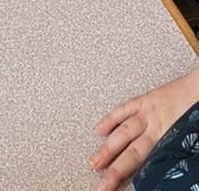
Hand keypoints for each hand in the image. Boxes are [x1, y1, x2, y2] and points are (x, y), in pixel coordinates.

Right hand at [92, 70, 198, 190]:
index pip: (144, 162)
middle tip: (102, 185)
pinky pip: (123, 110)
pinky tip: (99, 130)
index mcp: (170, 138)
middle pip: (130, 153)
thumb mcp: (194, 137)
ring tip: (94, 163)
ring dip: (107, 149)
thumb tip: (173, 169)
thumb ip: (181, 152)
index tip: (116, 188)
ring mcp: (148, 112)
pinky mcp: (146, 100)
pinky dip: (109, 120)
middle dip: (113, 170)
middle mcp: (156, 127)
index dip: (127, 176)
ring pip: (123, 133)